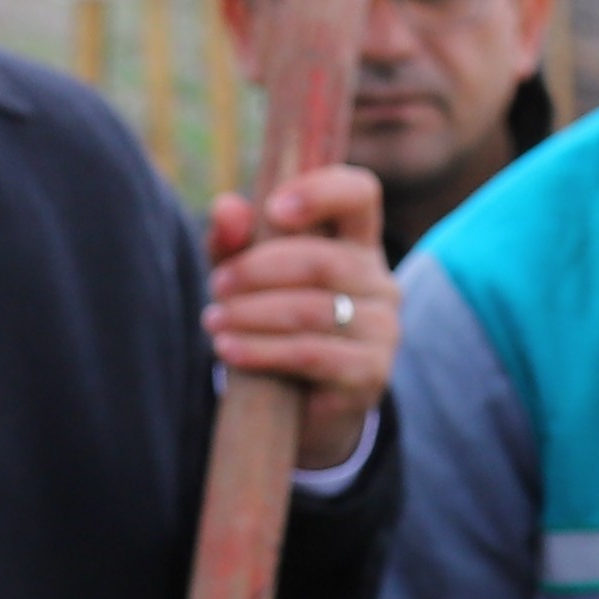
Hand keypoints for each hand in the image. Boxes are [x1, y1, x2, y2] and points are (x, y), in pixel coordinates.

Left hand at [205, 165, 396, 473]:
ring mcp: (383, 329)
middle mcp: (380, 280)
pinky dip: (263, 351)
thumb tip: (226, 208)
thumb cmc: (274, 323)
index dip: (320, 192)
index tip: (273, 210)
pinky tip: (229, 350)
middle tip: (218, 285)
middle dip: (259, 270)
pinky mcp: (371, 373)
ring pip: (314, 311)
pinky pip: (312, 354)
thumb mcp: (248, 275)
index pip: (360, 193)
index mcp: (357, 241)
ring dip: (253, 314)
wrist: (301, 406)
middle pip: (323, 260)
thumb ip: (236, 240)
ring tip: (215, 321)